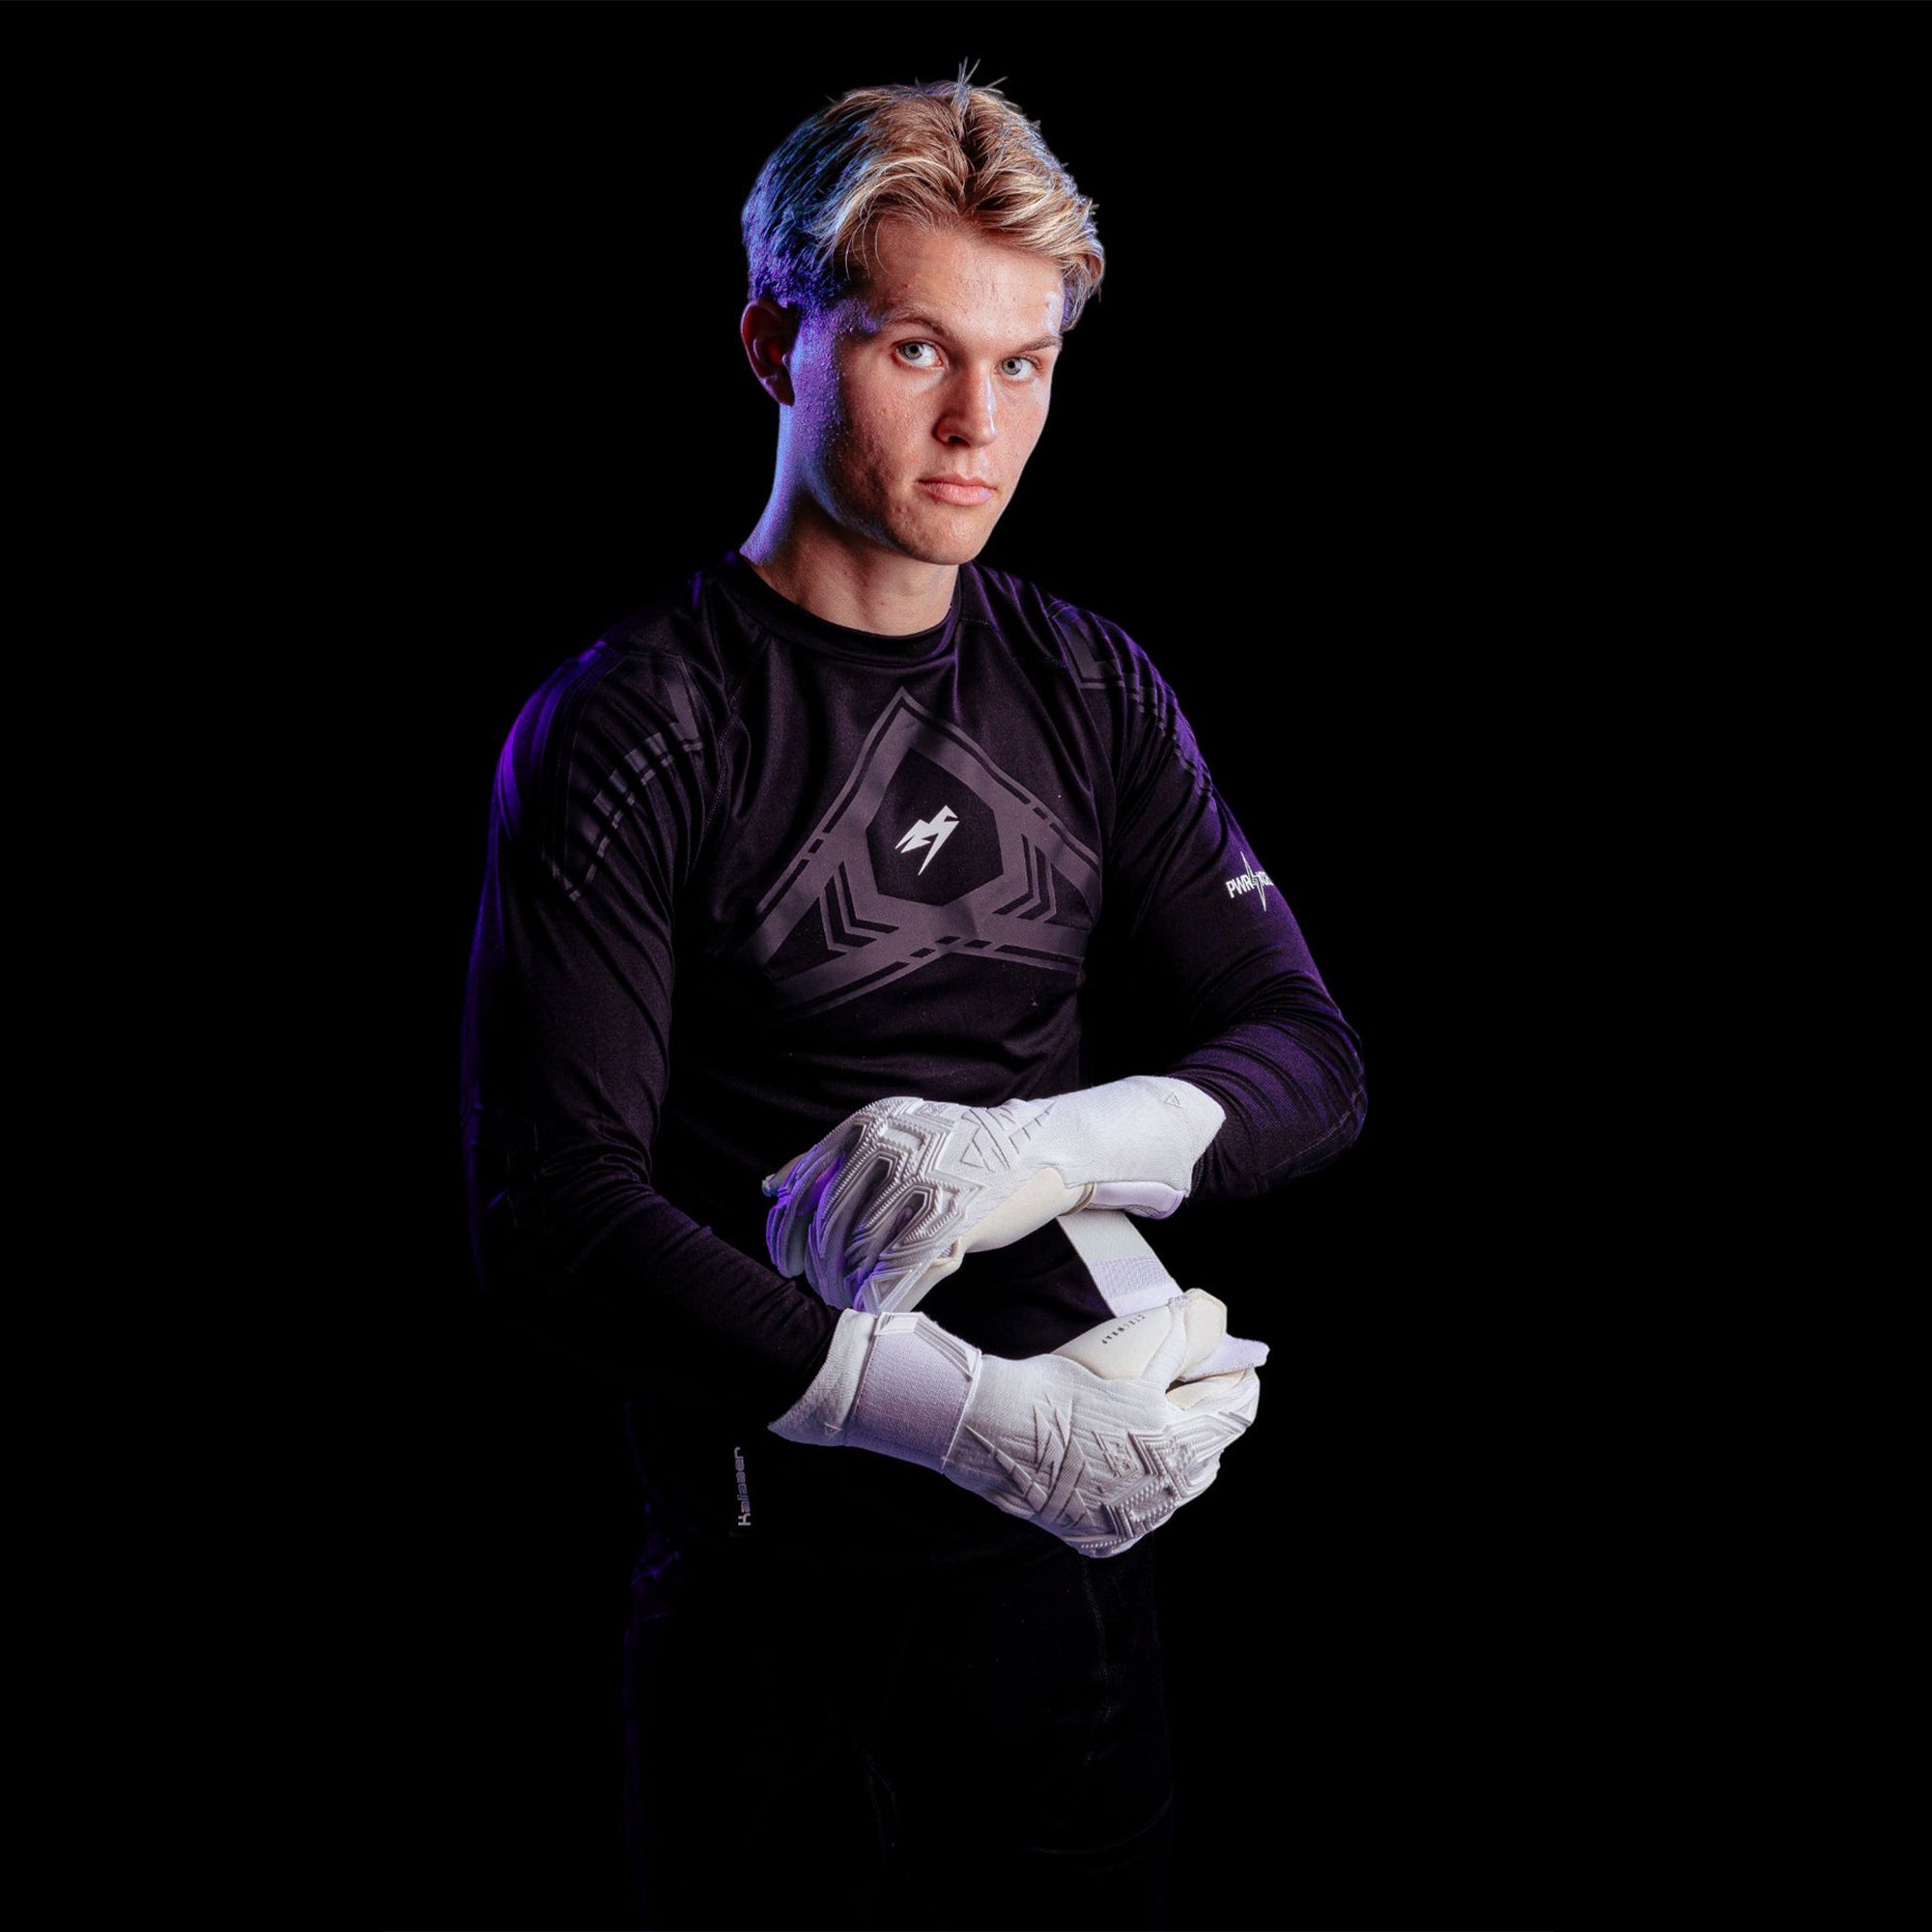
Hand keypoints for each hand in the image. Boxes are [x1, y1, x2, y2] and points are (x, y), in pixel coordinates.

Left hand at [762, 1076, 1225, 1315]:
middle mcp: (890, 1147)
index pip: (806, 1191)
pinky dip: (888, 1297)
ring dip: (851, 1291)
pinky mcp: (954, 1216)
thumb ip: (831, 1158)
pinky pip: (905, 1272)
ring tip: (851, 1306)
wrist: (1040, 1148)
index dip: (788, 1236)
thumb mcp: (891, 1133)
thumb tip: (772, 1188)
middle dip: (821, 1273)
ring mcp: (923, 1181)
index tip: (787, 1266)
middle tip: (823, 1296)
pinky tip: (883, 1310)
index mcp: (868, 1126)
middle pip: (832, 1229)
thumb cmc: (959, 1151)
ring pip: (864, 1255)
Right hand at [769, 1288, 1261, 1557]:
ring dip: (1180, 1455)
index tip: (1237, 1366)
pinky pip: (1143, 1512)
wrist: (992, 1431)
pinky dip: (1141, 1486)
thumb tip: (1199, 1315)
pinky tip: (1120, 1460)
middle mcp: (1163, 1492)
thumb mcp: (1123, 1362)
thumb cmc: (1056, 1388)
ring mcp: (1135, 1521)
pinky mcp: (1105, 1537)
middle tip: (1192, 1388)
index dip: (1239, 1383)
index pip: (1236, 1414)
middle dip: (1209, 1419)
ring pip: (1182, 1487)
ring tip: (1157, 1423)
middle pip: (1213, 1453)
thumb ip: (1170, 1348)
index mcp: (1175, 1445)